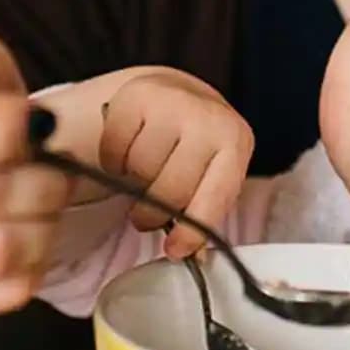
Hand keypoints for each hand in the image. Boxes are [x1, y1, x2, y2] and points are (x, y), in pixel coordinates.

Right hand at [100, 68, 253, 259]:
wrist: (177, 94)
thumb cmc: (197, 146)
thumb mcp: (212, 173)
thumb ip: (204, 211)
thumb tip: (190, 256)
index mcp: (235, 142)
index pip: (216, 195)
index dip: (194, 229)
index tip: (175, 251)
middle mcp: (207, 118)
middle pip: (171, 189)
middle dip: (154, 214)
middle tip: (147, 217)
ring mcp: (172, 103)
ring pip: (140, 170)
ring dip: (134, 183)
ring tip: (144, 175)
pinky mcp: (135, 96)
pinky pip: (113, 150)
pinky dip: (114, 162)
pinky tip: (129, 152)